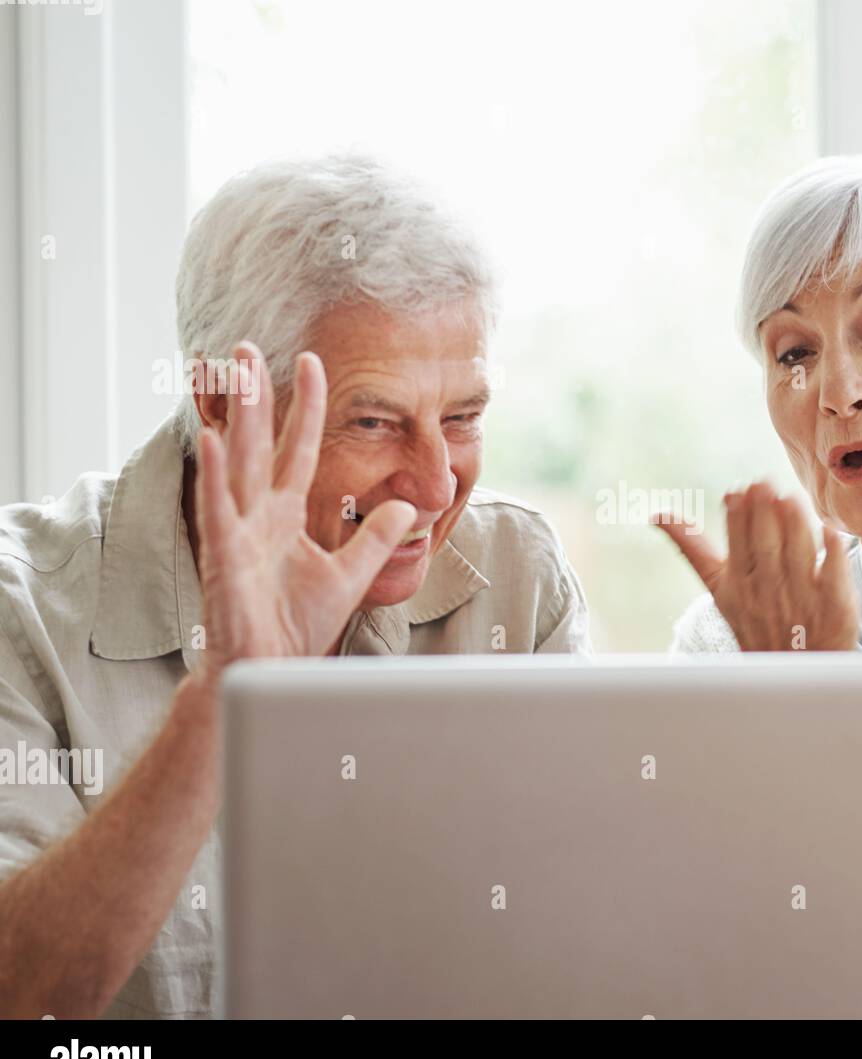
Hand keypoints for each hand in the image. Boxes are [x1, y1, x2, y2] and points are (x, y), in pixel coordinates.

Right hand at [192, 341, 415, 675]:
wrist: (270, 667)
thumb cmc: (297, 624)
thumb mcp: (352, 575)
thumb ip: (376, 539)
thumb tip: (407, 509)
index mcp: (284, 517)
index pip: (298, 450)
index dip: (305, 407)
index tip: (312, 363)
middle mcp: (257, 516)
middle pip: (258, 443)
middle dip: (255, 396)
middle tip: (248, 347)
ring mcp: (236, 531)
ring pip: (235, 462)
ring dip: (234, 416)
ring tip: (231, 371)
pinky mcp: (223, 555)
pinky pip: (217, 508)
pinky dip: (214, 475)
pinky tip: (212, 438)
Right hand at [654, 480, 858, 651]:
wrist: (791, 668)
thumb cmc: (754, 617)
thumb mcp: (717, 587)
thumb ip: (692, 547)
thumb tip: (657, 514)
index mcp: (736, 585)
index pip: (736, 544)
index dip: (738, 517)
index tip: (737, 491)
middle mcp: (767, 591)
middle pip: (766, 545)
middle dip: (764, 513)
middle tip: (764, 483)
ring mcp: (803, 598)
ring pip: (798, 553)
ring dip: (795, 523)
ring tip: (792, 496)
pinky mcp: (835, 606)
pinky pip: (834, 575)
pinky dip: (833, 552)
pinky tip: (832, 529)